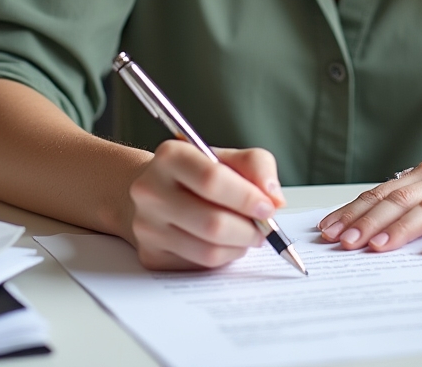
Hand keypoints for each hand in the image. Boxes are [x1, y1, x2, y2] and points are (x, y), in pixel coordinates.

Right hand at [128, 142, 285, 269]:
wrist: (157, 191)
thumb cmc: (198, 172)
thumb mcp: (227, 156)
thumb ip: (257, 166)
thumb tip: (275, 198)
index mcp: (171, 156)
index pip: (212, 180)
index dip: (246, 197)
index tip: (269, 207)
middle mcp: (151, 190)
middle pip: (212, 222)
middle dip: (249, 229)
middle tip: (265, 228)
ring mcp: (147, 226)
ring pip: (207, 250)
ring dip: (239, 246)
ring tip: (248, 234)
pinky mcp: (150, 255)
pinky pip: (199, 265)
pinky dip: (223, 257)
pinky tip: (227, 243)